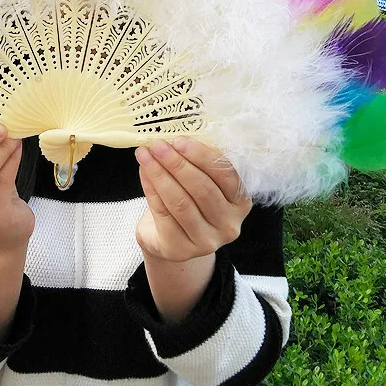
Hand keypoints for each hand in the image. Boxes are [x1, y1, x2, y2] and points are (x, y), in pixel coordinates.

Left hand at [135, 138, 251, 262]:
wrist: (170, 238)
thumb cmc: (189, 200)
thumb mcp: (200, 180)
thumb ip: (195, 162)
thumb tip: (172, 136)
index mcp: (240, 202)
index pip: (226, 176)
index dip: (202, 156)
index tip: (179, 140)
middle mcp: (229, 225)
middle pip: (202, 189)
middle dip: (177, 163)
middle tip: (157, 145)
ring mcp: (207, 241)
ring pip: (181, 202)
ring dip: (160, 174)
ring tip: (145, 155)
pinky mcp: (181, 249)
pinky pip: (163, 214)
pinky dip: (151, 189)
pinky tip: (144, 172)